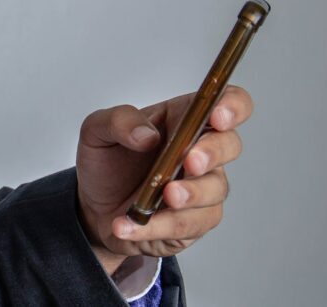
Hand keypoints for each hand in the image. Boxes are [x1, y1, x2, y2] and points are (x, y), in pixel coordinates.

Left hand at [75, 86, 252, 271]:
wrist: (95, 208)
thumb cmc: (106, 163)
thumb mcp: (96, 132)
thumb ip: (118, 121)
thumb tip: (148, 135)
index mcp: (182, 118)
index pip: (224, 101)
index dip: (231, 106)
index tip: (217, 117)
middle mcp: (199, 149)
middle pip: (229, 144)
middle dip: (213, 152)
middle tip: (189, 162)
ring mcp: (202, 187)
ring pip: (215, 189)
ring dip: (191, 194)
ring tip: (164, 196)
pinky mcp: (195, 221)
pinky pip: (187, 224)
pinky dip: (156, 225)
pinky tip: (129, 223)